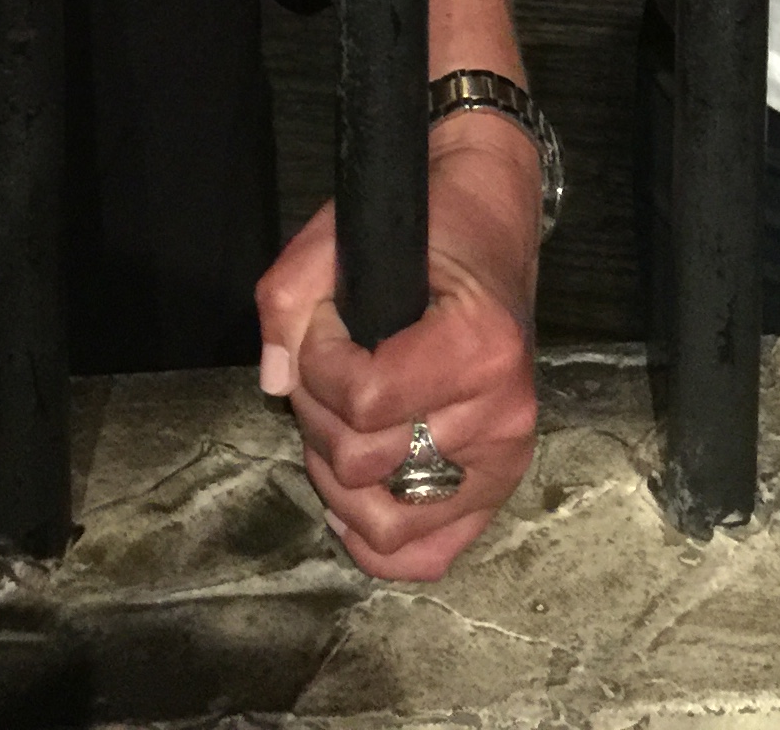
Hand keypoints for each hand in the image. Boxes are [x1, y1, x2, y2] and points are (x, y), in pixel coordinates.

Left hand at [256, 112, 540, 579]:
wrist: (491, 225)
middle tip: (322, 366)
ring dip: (338, 475)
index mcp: (478, 345)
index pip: (363, 400)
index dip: (317, 361)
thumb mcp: (345, 233)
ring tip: (337, 419)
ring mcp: (504, 459)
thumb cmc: (426, 225)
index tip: (322, 320)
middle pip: (364, 462)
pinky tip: (349, 496)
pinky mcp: (496, 487)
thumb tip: (274, 380)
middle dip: (317, 412)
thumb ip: (290, 295)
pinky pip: (430, 554)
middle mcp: (501, 413)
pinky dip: (378, 539)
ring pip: (388, 521)